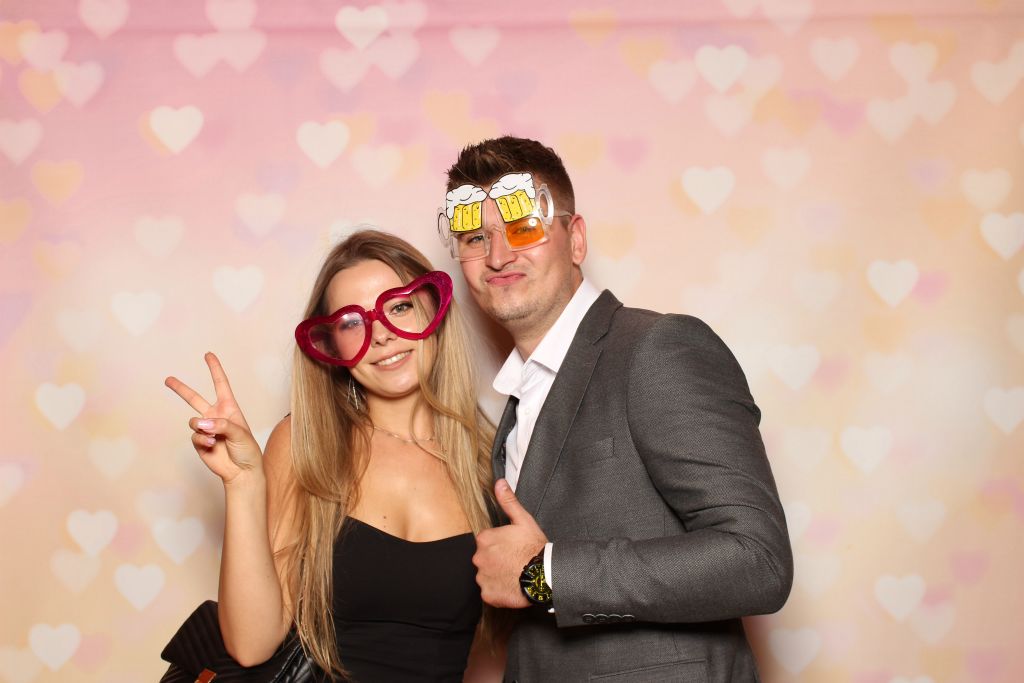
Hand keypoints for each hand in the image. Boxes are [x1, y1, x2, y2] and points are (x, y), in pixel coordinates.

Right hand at [165, 352, 262, 484]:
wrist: (242, 471)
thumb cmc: (247, 450)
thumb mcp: (240, 434)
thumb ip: (221, 425)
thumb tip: (201, 423)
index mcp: (229, 408)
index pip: (220, 384)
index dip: (214, 369)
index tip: (208, 354)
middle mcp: (215, 416)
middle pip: (194, 398)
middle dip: (181, 389)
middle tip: (168, 379)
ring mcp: (206, 429)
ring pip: (193, 421)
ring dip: (202, 428)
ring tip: (215, 438)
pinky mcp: (199, 442)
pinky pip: (195, 436)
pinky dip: (203, 441)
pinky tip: (213, 446)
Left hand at [472, 479, 547, 607]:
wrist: (544, 575)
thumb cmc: (534, 547)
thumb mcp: (523, 520)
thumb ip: (508, 502)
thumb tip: (499, 483)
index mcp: (484, 539)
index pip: (486, 541)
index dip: (500, 545)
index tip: (512, 548)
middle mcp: (478, 557)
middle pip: (484, 558)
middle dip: (496, 560)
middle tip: (513, 561)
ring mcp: (482, 577)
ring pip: (486, 575)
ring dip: (496, 575)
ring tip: (513, 575)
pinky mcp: (488, 594)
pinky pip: (489, 592)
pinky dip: (497, 590)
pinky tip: (510, 586)